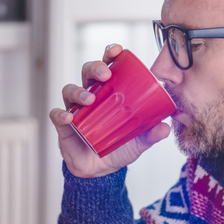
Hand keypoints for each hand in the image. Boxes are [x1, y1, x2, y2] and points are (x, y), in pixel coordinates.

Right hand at [49, 43, 170, 177]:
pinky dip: (60, 114)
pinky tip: (69, 118)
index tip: (116, 50)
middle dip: (94, 68)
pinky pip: (57, 115)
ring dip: (78, 91)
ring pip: (70, 90)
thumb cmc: (117, 148)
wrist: (100, 172)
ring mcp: (75, 109)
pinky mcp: (63, 126)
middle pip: (87, 72)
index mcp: (108, 93)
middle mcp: (90, 96)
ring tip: (89, 99)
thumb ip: (150, 134)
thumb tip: (166, 127)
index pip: (107, 67)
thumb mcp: (138, 142)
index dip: (110, 55)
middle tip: (104, 74)